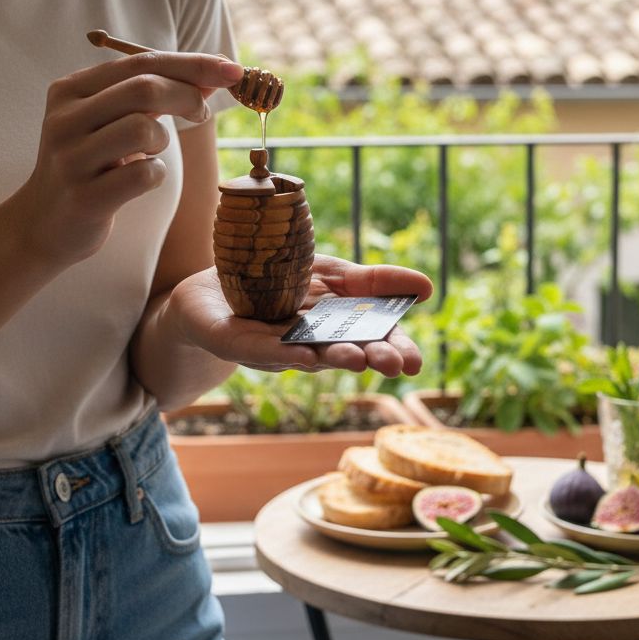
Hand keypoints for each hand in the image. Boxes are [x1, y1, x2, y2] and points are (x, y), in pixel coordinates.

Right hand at [10, 51, 243, 268]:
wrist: (43, 223)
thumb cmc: (90, 164)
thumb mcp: (109, 120)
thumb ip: (153, 95)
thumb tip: (214, 75)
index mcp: (70, 90)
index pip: (140, 62)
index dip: (193, 63)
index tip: (232, 70)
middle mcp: (64, 119)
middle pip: (145, 88)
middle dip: (188, 96)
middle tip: (201, 112)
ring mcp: (71, 159)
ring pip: (144, 129)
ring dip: (164, 140)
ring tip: (150, 153)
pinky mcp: (84, 197)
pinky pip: (144, 174)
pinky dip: (156, 174)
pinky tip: (141, 179)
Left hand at [169, 254, 433, 377]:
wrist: (210, 288)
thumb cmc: (278, 282)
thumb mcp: (333, 274)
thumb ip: (375, 282)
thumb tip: (428, 286)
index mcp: (336, 328)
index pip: (373, 340)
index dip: (394, 350)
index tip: (415, 362)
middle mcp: (311, 343)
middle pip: (346, 353)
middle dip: (371, 358)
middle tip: (396, 365)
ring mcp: (275, 347)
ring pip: (309, 355)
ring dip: (333, 358)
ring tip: (357, 359)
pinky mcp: (240, 344)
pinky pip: (261, 349)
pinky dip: (280, 352)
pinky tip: (300, 355)